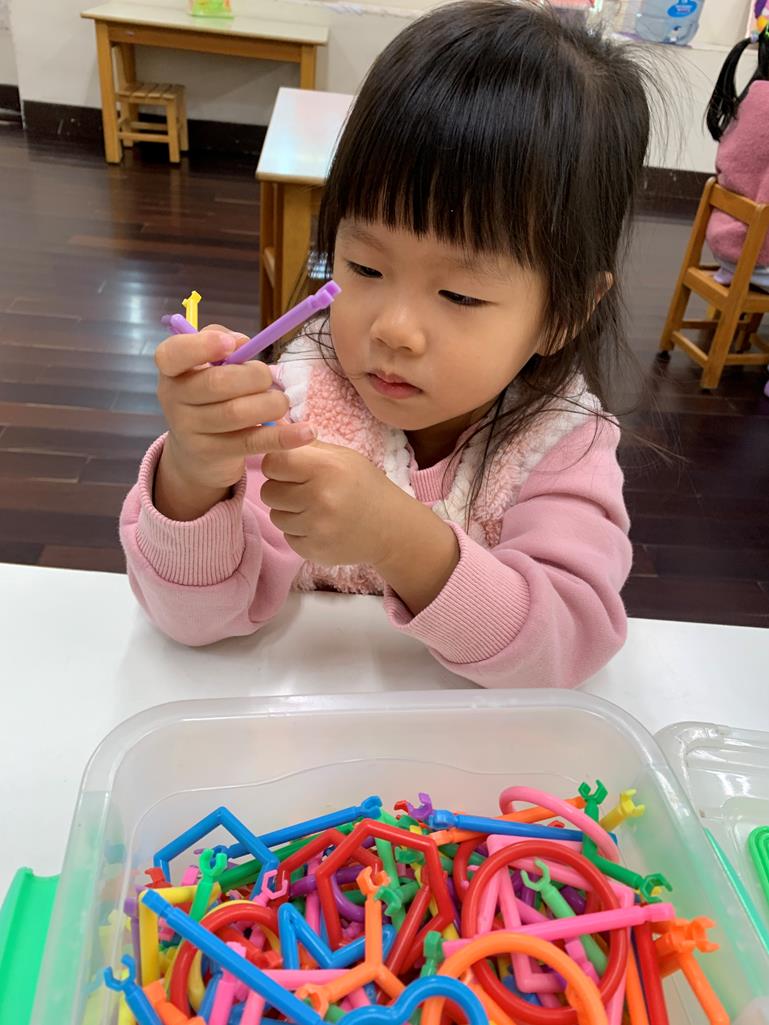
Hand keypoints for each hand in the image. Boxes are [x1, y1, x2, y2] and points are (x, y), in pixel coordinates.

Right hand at [153, 325, 315, 519]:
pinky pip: (252, 442)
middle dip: (255, 377)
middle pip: (217, 383)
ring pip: (237, 413)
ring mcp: (190, 430)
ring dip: (270, 403)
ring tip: (280, 403)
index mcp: (171, 371)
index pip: (172, 353)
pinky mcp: (212, 455)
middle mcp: (173, 399)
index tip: (232, 345)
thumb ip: (222, 343)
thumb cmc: (209, 398)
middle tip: (268, 380)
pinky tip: (306, 432)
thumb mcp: (207, 367)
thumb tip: (243, 343)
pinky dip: (283, 436)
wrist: (195, 455)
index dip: (202, 345)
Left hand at [260, 441, 402, 566]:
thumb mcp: (342, 457)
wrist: (392, 527)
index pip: (273, 462)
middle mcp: (319, 498)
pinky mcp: (313, 550)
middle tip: (306, 489)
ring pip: (275, 516)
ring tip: (315, 508)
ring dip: (289, 512)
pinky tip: (321, 526)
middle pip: (268, 491)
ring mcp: (316, 528)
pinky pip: (287, 536)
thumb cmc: (365, 485)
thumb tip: (269, 428)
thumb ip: (305, 445)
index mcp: (326, 468)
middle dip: (282, 489)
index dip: (277, 464)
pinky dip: (299, 531)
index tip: (291, 467)